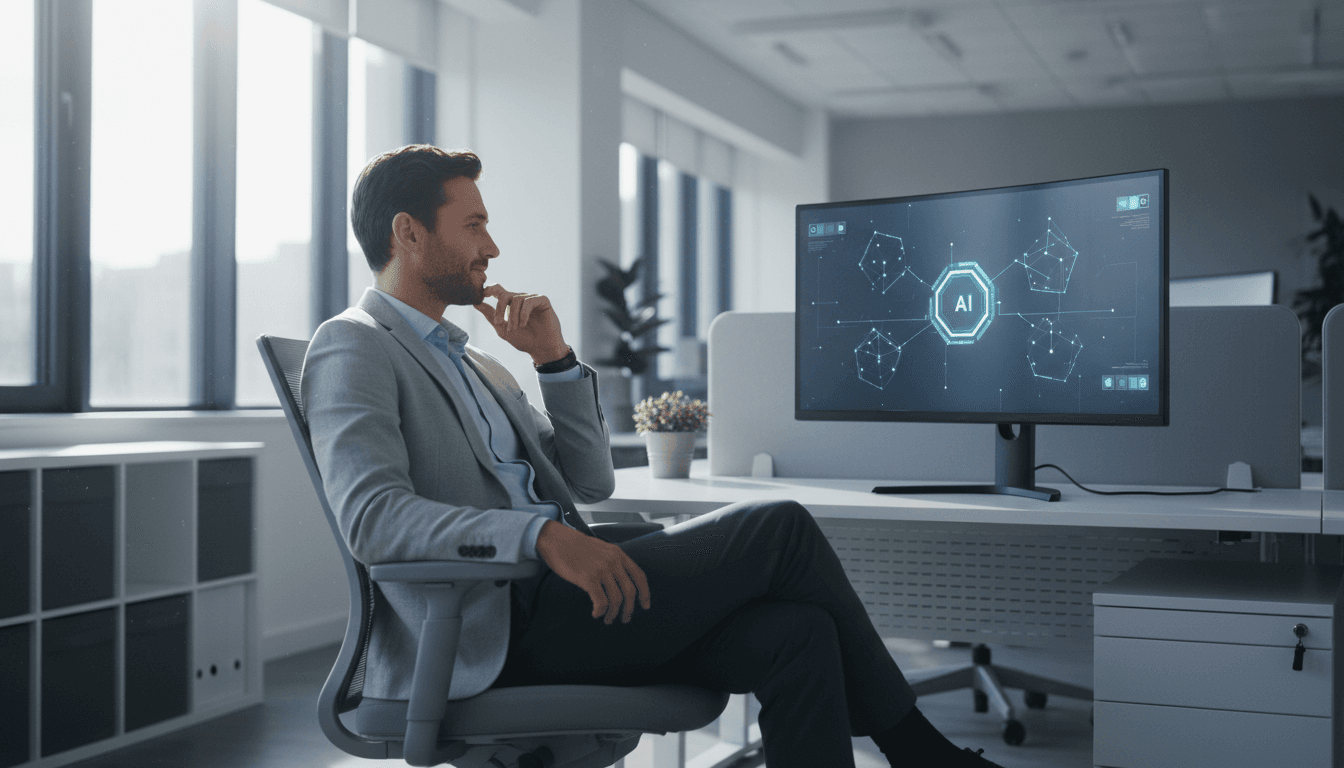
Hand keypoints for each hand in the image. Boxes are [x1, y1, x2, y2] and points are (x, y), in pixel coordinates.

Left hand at [472, 284, 568, 364]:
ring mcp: (532, 298)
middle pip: (504, 294)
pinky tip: (523, 324)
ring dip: (513, 316)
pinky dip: (523, 313)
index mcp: (510, 304)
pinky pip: (529, 301)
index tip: (483, 293)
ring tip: (515, 328)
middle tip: (498, 322)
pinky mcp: (542, 300)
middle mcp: (520, 298)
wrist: (541, 348)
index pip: (498, 290)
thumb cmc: (523, 340)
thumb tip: (475, 303)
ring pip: (516, 299)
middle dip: (499, 308)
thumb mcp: (502, 328)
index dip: (490, 289)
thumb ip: (490, 315)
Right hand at [534, 520, 651, 623]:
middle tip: (624, 618)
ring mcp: (601, 570)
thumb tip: (619, 580)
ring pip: (616, 600)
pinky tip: (596, 614)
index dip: (645, 593)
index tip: (645, 605)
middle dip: (629, 609)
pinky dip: (600, 611)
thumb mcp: (601, 548)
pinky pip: (601, 602)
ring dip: (613, 614)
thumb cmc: (575, 546)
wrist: (556, 539)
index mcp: (618, 554)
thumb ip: (612, 561)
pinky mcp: (588, 578)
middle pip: (630, 592)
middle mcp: (613, 562)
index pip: (639, 576)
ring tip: (608, 619)